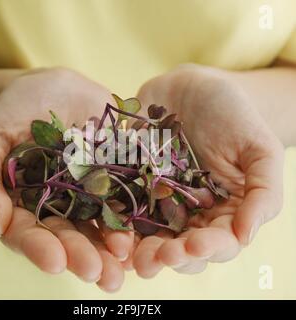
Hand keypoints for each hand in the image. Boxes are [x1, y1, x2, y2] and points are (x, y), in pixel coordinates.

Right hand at [0, 68, 133, 291]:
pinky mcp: (116, 175)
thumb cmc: (14, 110)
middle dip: (83, 256)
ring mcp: (91, 191)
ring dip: (112, 247)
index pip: (30, 232)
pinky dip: (133, 214)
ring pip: (101, 224)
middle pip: (70, 236)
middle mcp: (60, 204)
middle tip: (99, 275)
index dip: (40, 248)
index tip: (55, 261)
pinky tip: (141, 229)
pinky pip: (126, 195)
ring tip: (124, 264)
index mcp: (27, 203)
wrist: (54, 85)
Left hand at [133, 64, 283, 276]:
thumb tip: (246, 236)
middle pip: (180, 247)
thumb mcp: (259, 149)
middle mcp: (188, 213)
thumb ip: (262, 192)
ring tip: (130, 256)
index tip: (195, 246)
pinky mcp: (131, 184)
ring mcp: (157, 200)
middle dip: (170, 256)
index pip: (218, 242)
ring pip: (148, 235)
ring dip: (139, 250)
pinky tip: (109, 231)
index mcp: (222, 210)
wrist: (193, 89)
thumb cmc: (233, 116)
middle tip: (159, 257)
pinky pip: (121, 207)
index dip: (208, 249)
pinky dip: (115, 222)